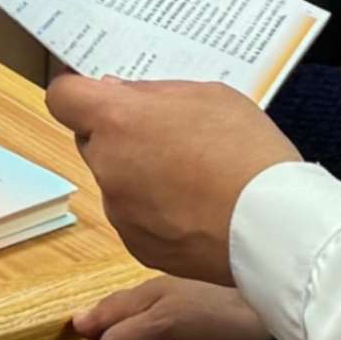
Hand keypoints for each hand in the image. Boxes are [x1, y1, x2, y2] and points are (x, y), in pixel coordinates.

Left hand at [46, 76, 300, 287]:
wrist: (277, 229)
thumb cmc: (247, 151)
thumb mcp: (208, 96)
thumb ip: (152, 93)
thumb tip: (116, 93)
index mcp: (117, 120)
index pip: (62, 97)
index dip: (77, 94)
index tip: (97, 96)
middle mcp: (107, 165)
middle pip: (93, 140)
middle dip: (119, 136)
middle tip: (168, 138)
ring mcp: (119, 210)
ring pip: (116, 180)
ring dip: (139, 176)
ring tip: (193, 180)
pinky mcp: (137, 246)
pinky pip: (134, 218)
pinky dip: (154, 214)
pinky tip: (194, 211)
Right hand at [71, 277, 272, 339]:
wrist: (276, 294)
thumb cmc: (219, 311)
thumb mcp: (167, 328)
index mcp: (149, 294)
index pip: (113, 310)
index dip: (95, 322)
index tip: (76, 332)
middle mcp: (165, 290)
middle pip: (128, 304)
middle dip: (107, 315)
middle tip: (85, 327)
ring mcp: (192, 294)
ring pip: (150, 304)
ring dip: (131, 314)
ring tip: (120, 326)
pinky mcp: (218, 305)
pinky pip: (175, 309)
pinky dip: (159, 317)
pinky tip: (169, 325)